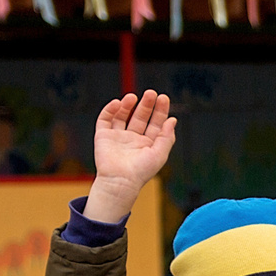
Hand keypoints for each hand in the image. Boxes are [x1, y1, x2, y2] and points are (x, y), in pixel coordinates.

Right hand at [82, 92, 176, 224]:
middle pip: (140, 116)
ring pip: (123, 115)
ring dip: (128, 105)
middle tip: (151, 93)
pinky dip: (111, 110)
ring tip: (133, 96)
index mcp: (148, 144)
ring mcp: (118, 137)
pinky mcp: (103, 136)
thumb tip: (173, 120)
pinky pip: (106, 119)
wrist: (120, 181)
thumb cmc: (141, 172)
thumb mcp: (159, 154)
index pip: (155, 123)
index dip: (160, 111)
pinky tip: (118, 103)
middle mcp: (133, 139)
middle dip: (146, 105)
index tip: (163, 98)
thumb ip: (166, 137)